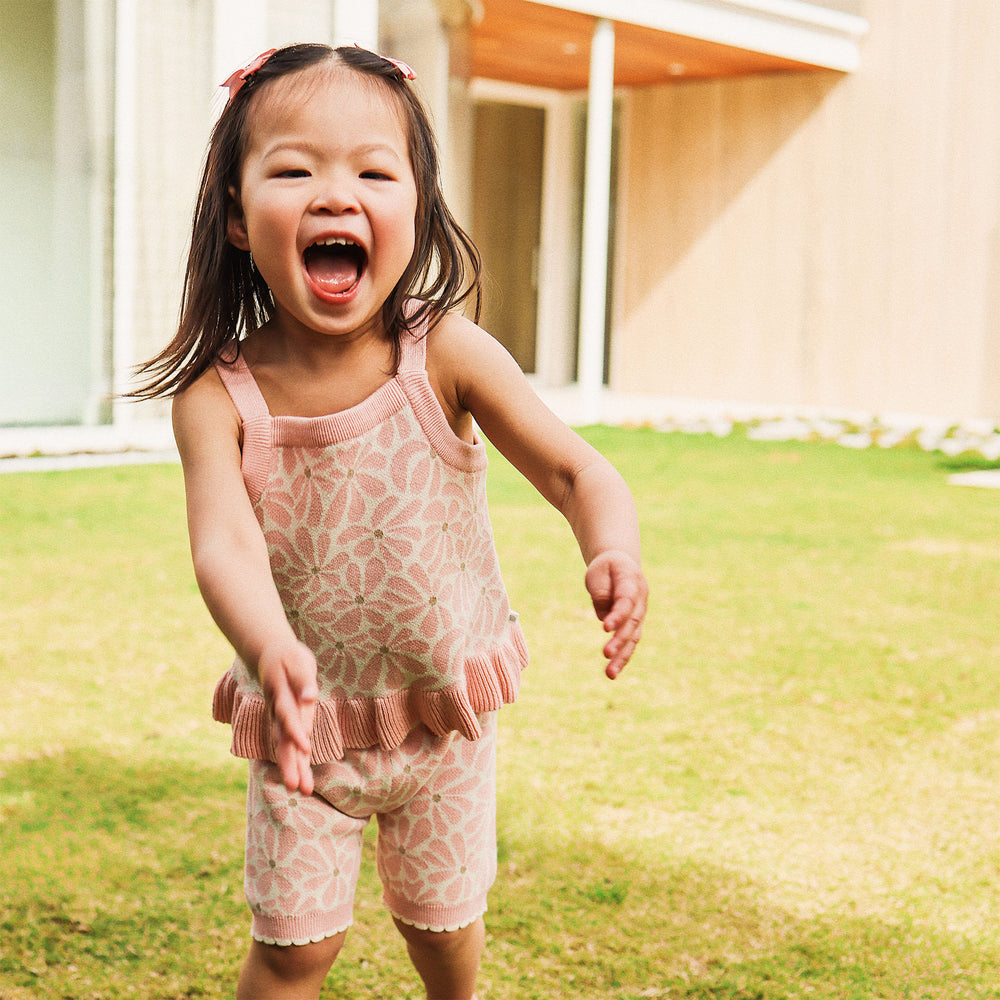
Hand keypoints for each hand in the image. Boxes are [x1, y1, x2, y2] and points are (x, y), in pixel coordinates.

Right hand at [258, 640, 318, 794]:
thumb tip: (311, 697)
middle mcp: (279, 712)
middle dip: (290, 763)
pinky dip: (297, 761)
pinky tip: (303, 779)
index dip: (295, 733)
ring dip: (293, 767)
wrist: (271, 654)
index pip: (288, 717)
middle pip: (283, 740)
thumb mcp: (297, 662)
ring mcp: (282, 719)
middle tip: (296, 786)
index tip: (304, 749)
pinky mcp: (288, 722)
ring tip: (302, 789)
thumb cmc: (288, 657)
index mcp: (282, 696)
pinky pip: (291, 744)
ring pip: (285, 747)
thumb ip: (303, 681)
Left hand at [585, 550, 647, 678]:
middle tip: (606, 653)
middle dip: (620, 639)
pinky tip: (612, 672)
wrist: (621, 564)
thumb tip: (605, 617)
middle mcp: (641, 599)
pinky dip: (622, 657)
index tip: (605, 628)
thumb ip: (602, 593)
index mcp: (632, 580)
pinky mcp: (635, 625)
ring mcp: (640, 613)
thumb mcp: (597, 573)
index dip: (618, 615)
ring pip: (633, 636)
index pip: (626, 600)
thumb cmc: (606, 568)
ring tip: (610, 673)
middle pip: (632, 622)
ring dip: (622, 655)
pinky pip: (630, 642)